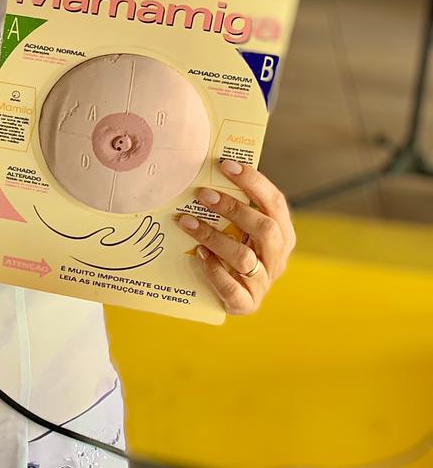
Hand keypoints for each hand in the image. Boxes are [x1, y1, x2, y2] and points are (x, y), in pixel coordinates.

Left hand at [173, 159, 295, 315]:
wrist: (227, 295)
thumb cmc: (230, 251)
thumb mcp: (238, 228)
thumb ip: (232, 207)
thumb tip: (205, 171)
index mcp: (282, 233)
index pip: (274, 202)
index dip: (253, 181)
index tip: (225, 164)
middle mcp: (278, 257)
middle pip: (265, 229)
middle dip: (233, 208)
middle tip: (203, 194)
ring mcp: (264, 282)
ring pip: (244, 257)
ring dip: (213, 237)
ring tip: (186, 222)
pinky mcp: (247, 304)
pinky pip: (232, 288)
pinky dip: (213, 270)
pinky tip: (197, 255)